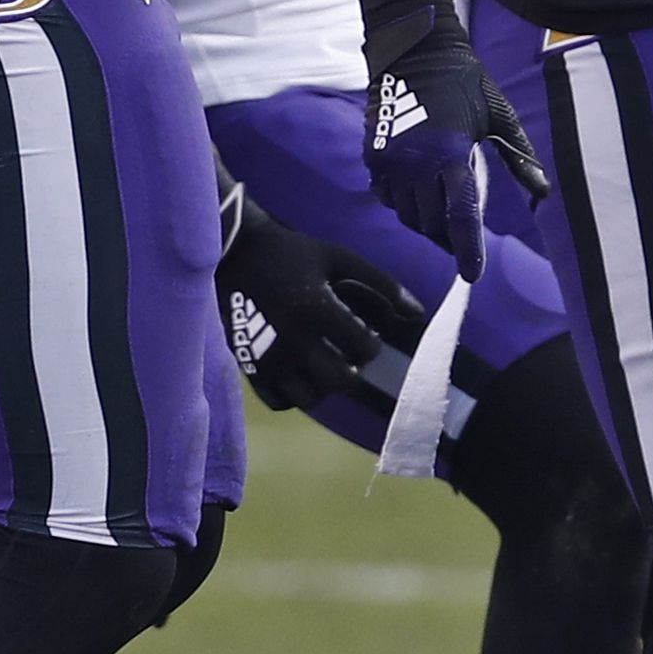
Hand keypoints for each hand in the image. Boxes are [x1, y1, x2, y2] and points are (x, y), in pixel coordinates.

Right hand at [219, 194, 427, 411]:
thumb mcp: (339, 258)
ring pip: (309, 398)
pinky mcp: (248, 366)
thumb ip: (382, 283)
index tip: (361, 331)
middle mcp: (293, 338)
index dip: (370, 343)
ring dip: (323, 385)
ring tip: (320, 364)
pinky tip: (298, 372)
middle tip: (344, 354)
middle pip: (340, 380)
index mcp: (316, 308)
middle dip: (351, 370)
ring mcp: (267, 357)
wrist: (233, 252)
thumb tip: (419, 313)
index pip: (363, 348)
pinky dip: (293, 394)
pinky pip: (279, 402)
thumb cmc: (292, 253)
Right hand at [362, 5, 546, 279]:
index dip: (467, 251)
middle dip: (449, 239)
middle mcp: (415, 164)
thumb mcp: (498, 115)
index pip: (460, 218)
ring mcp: (390, 162)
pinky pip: (388, 198)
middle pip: (432, 224)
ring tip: (443, 222)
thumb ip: (520, 157)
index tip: (473, 275)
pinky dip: (404, 206)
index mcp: (450, 155)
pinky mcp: (373, 156)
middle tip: (462, 242)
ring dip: (427, 224)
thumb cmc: (464, 79)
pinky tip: (419, 198)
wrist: (413, 49)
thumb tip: (542, 191)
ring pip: (408, 215)